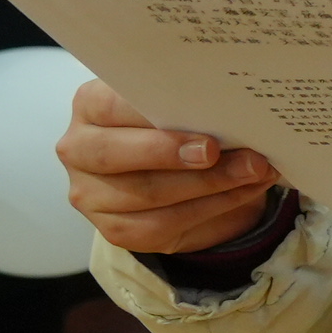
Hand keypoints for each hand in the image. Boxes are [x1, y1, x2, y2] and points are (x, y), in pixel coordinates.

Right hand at [60, 80, 285, 258]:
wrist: (180, 170)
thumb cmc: (177, 124)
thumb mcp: (179, 105)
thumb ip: (191, 103)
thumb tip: (233, 109)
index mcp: (90, 106)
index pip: (109, 105)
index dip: (149, 113)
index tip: (187, 115)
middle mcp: (79, 149)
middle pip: (114, 153)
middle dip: (171, 153)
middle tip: (216, 151)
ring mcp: (91, 193)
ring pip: (145, 193)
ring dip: (208, 184)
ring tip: (252, 170)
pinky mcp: (115, 228)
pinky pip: (160, 225)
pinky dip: (210, 208)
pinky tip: (241, 192)